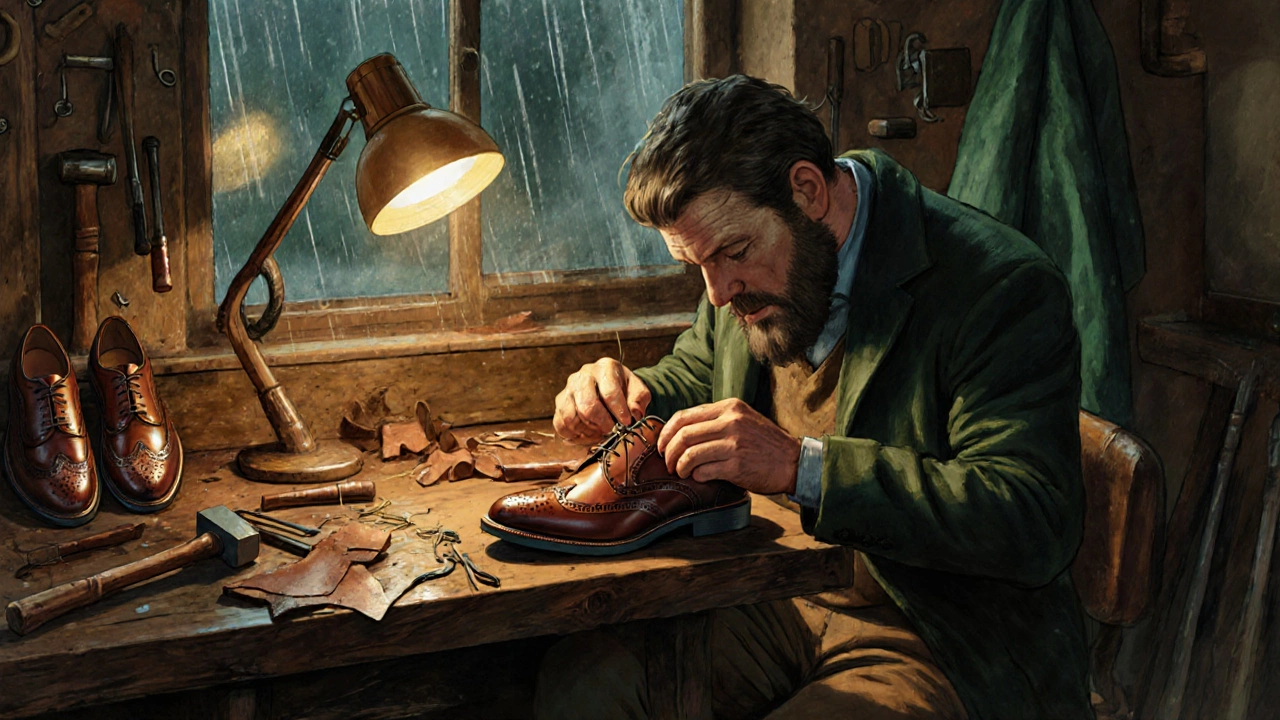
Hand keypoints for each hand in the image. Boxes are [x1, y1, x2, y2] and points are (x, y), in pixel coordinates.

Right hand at [553, 358, 651, 444]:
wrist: (610, 386)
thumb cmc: (624, 389)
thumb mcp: (638, 390)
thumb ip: (639, 400)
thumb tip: (634, 413)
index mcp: (605, 368)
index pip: (610, 392)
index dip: (619, 411)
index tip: (626, 423)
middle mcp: (583, 375)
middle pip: (587, 406)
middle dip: (602, 423)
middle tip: (611, 429)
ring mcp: (568, 389)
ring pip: (570, 417)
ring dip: (587, 430)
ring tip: (599, 431)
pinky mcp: (560, 403)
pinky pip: (560, 424)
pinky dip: (572, 435)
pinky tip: (586, 433)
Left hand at [656, 398, 799, 494]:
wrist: (793, 462)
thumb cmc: (765, 444)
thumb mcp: (743, 420)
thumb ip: (716, 421)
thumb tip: (680, 432)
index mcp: (729, 407)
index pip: (684, 416)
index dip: (666, 432)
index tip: (661, 445)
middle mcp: (731, 422)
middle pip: (683, 435)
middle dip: (668, 452)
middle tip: (667, 463)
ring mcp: (734, 443)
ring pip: (690, 454)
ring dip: (679, 466)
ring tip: (680, 472)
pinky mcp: (736, 465)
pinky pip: (703, 471)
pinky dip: (696, 476)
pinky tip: (699, 478)